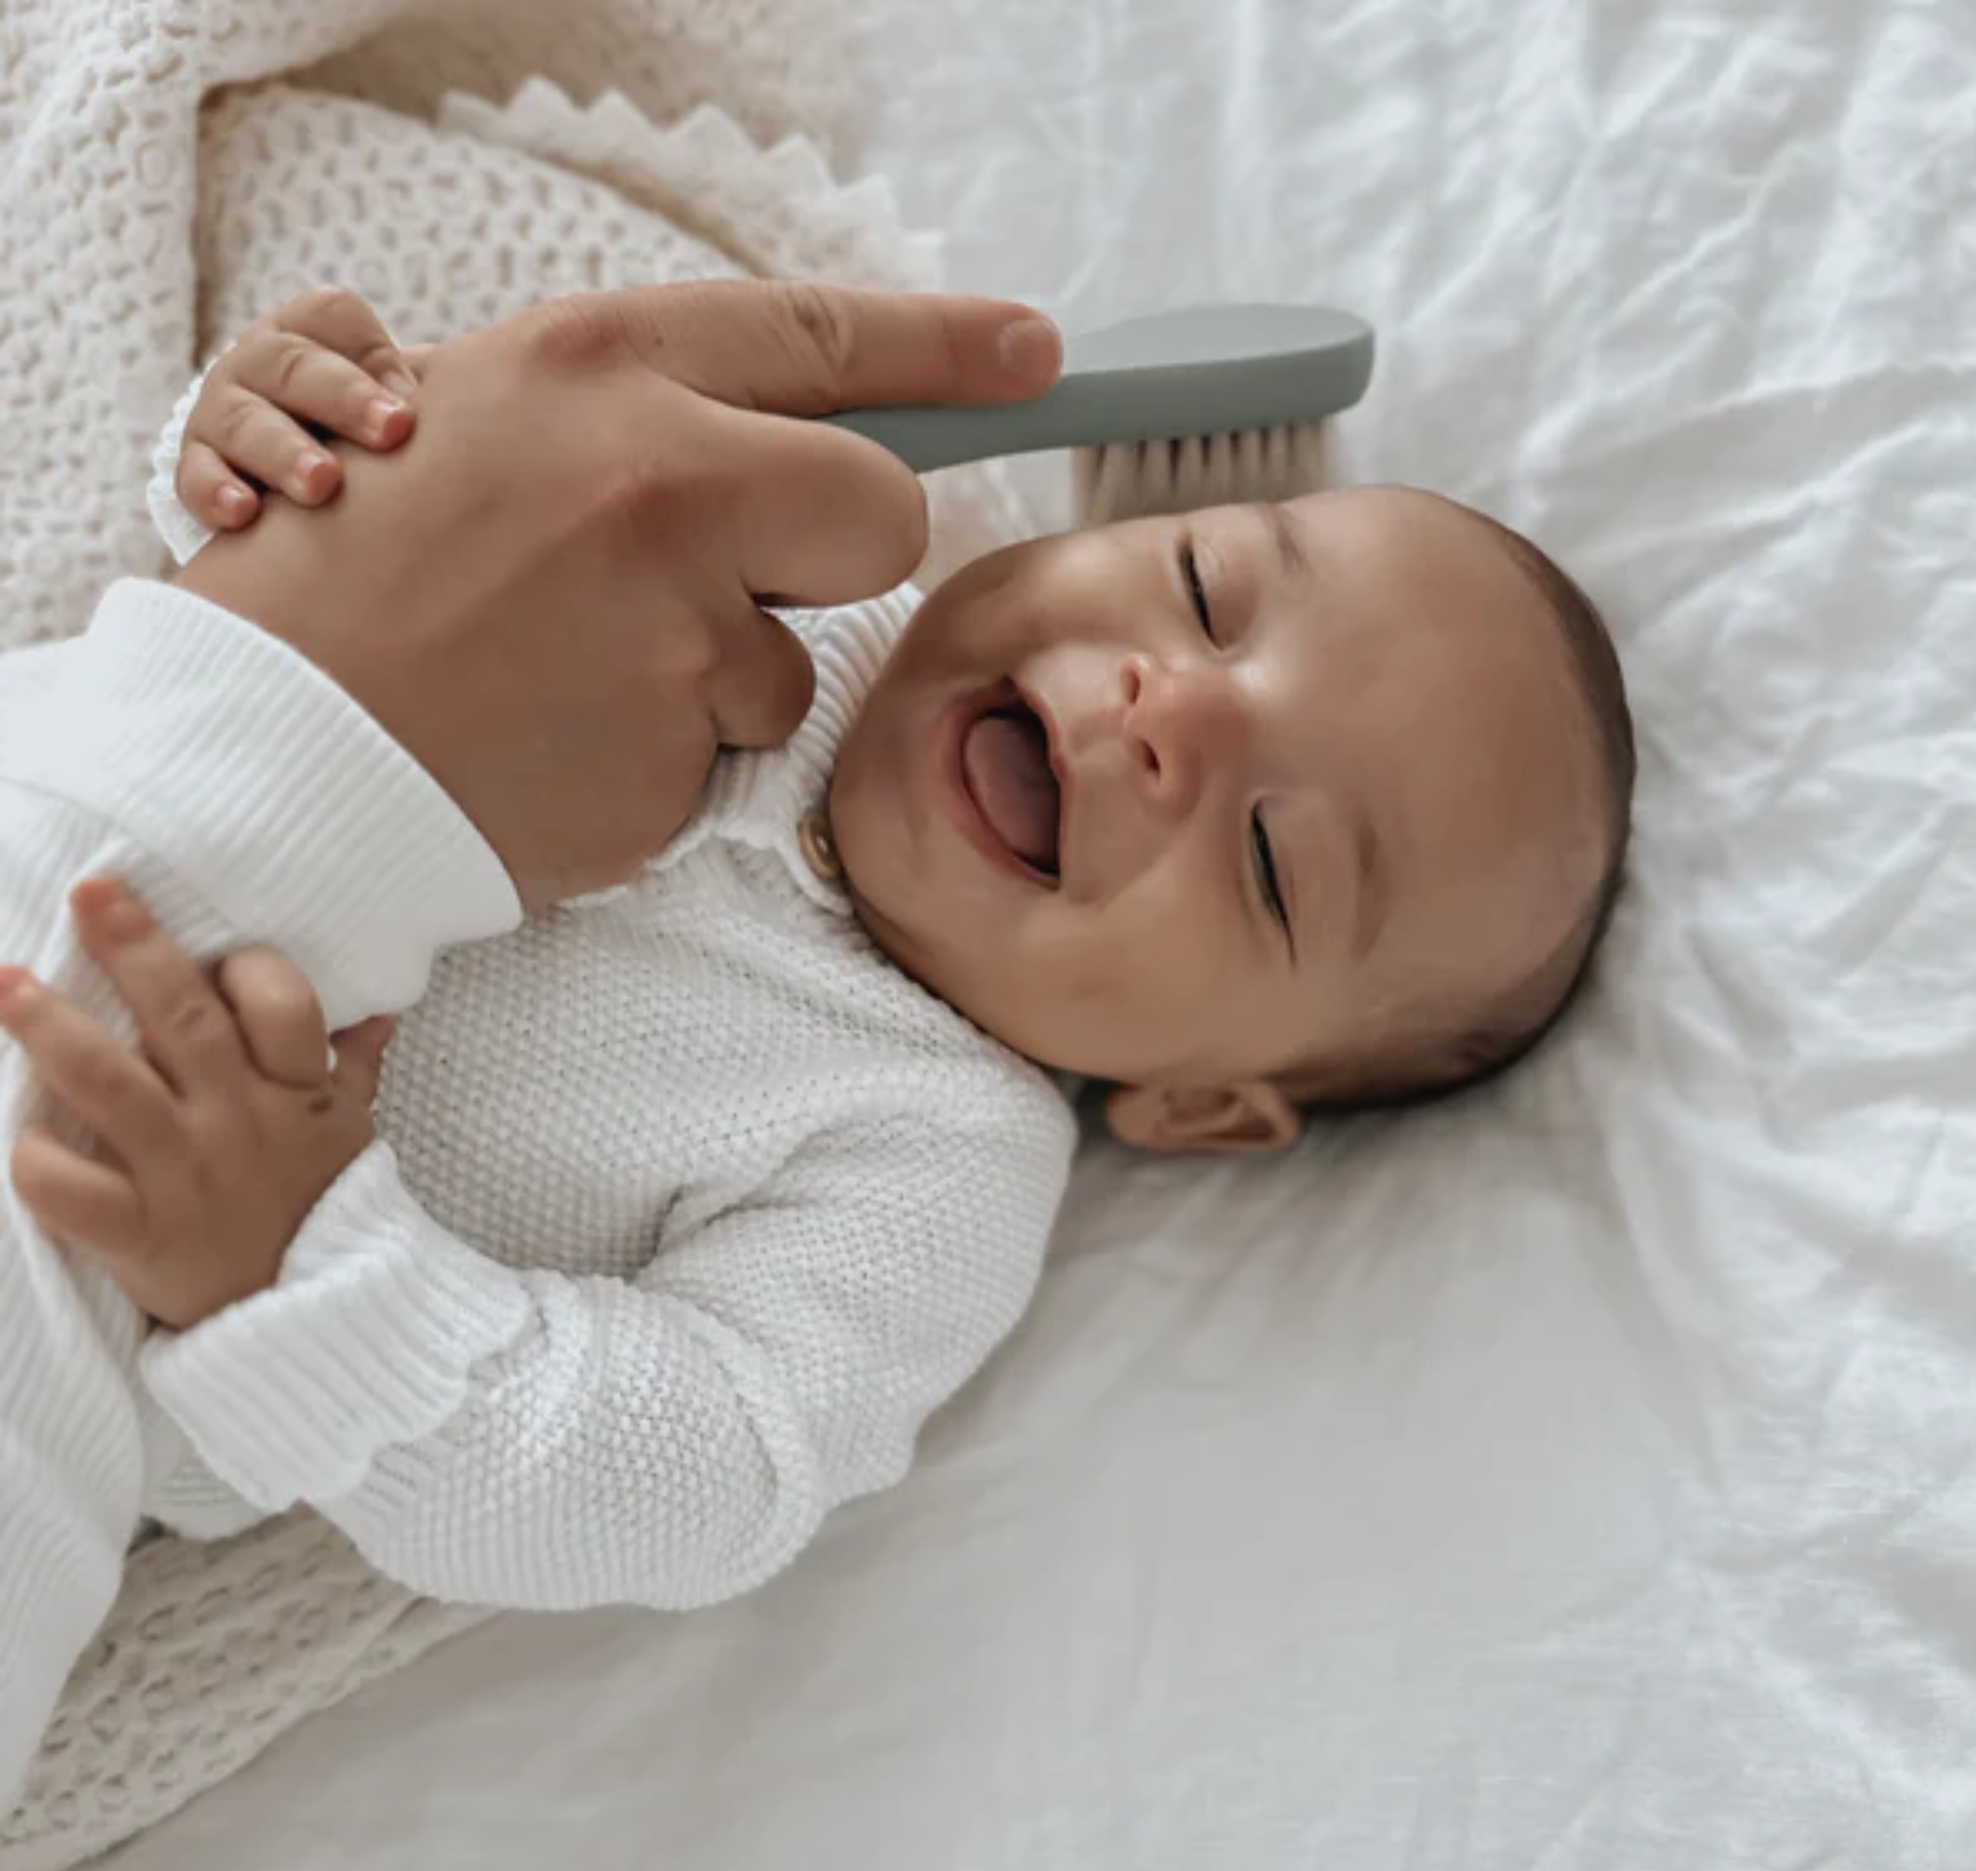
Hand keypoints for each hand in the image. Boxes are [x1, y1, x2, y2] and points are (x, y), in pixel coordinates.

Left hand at [0, 881, 390, 1328]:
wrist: (317, 1328)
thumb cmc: (326, 1217)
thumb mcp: (350, 1137)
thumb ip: (347, 1069)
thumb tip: (374, 1012)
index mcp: (295, 1094)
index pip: (283, 1006)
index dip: (251, 968)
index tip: (218, 946)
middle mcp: (240, 1124)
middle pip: (182, 1020)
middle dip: (133, 949)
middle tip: (90, 892)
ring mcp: (188, 1177)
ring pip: (113, 1087)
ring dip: (54, 1030)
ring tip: (9, 982)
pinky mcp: (142, 1235)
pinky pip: (76, 1194)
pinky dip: (38, 1164)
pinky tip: (15, 1133)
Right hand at [175, 288, 420, 532]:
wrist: (289, 488)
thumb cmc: (360, 436)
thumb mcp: (387, 404)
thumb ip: (415, 395)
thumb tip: (460, 409)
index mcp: (308, 335)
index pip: (330, 317)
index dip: (371, 355)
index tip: (413, 410)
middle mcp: (257, 364)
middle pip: (291, 364)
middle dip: (343, 398)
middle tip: (392, 434)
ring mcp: (220, 413)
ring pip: (244, 422)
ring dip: (285, 451)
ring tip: (323, 484)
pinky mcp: (197, 468)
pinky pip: (197, 476)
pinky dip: (217, 492)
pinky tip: (243, 513)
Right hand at [177, 280, 1063, 906]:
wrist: (273, 733)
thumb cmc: (372, 567)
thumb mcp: (491, 416)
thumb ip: (649, 417)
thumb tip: (786, 444)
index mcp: (601, 369)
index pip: (819, 338)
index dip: (944, 344)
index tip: (1034, 352)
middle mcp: (657, 482)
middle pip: (877, 512)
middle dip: (837, 553)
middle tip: (727, 578)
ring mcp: (673, 627)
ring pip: (789, 662)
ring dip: (713, 680)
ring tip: (570, 676)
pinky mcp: (675, 754)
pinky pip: (728, 754)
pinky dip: (668, 759)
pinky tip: (569, 741)